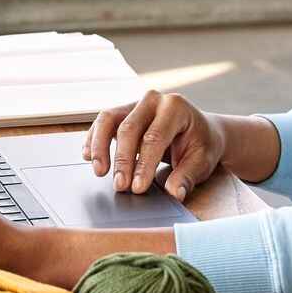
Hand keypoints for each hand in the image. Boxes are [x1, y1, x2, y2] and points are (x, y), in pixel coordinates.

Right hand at [84, 90, 224, 199]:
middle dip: (123, 160)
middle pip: (129, 128)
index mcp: (176, 107)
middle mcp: (153, 100)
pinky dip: (94, 139)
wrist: (200, 130)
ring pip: (108, 119)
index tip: (137, 188)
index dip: (144, 164)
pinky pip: (102, 122)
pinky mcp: (123, 112)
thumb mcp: (202, 161)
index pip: (154, 137)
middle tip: (120, 186)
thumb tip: (175, 192)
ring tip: (99, 171)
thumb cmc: (201, 144)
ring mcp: (135, 103)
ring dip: (100, 146)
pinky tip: (89, 156)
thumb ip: (187, 176)